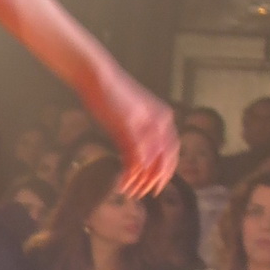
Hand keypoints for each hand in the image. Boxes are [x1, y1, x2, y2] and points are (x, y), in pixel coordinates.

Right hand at [91, 74, 178, 198]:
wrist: (97, 76)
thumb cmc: (110, 94)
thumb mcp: (132, 113)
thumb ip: (140, 130)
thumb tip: (138, 150)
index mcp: (163, 116)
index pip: (172, 150)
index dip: (166, 170)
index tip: (158, 183)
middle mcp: (160, 121)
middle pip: (166, 159)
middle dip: (158, 179)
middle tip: (149, 193)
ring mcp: (145, 124)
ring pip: (151, 162)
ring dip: (143, 181)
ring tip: (133, 193)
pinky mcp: (130, 127)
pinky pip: (136, 158)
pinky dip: (132, 174)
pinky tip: (124, 183)